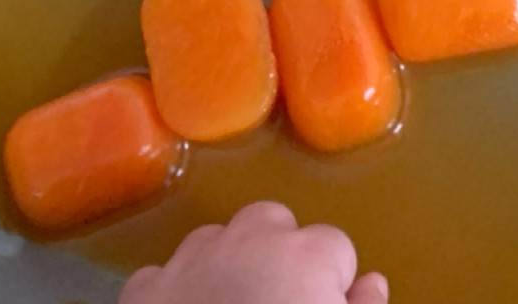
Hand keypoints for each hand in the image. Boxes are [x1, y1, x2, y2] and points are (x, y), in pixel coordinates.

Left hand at [120, 201, 387, 303]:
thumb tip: (372, 285)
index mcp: (307, 255)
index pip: (336, 248)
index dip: (332, 286)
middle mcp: (250, 238)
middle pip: (275, 225)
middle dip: (279, 259)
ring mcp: (192, 257)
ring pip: (219, 241)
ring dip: (228, 267)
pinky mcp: (146, 287)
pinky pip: (167, 274)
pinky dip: (176, 293)